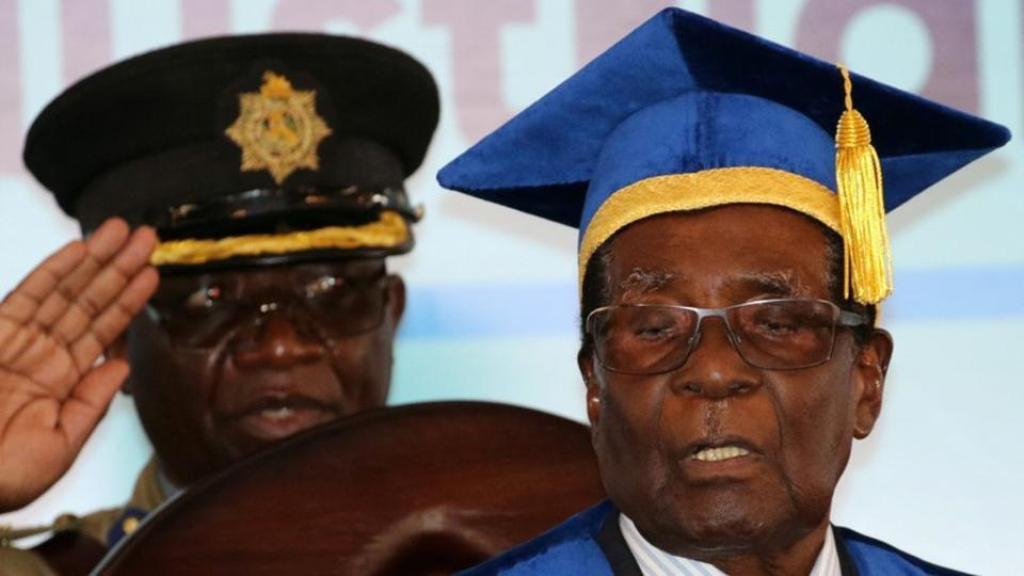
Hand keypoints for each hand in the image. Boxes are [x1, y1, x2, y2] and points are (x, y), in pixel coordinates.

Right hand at [0, 219, 157, 511]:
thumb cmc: (0, 477)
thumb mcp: (59, 446)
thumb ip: (91, 402)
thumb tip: (123, 365)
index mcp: (62, 383)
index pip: (104, 332)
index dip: (129, 302)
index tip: (153, 274)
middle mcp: (43, 356)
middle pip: (90, 303)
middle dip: (120, 269)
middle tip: (150, 237)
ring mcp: (18, 341)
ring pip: (65, 292)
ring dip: (96, 260)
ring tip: (126, 232)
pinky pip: (28, 296)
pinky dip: (54, 271)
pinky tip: (80, 249)